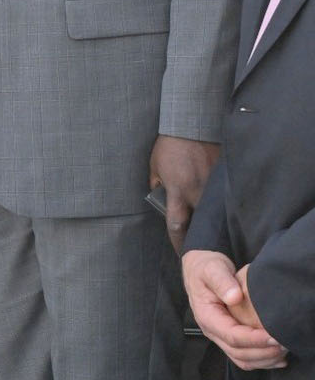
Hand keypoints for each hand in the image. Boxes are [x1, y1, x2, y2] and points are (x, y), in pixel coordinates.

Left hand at [150, 134, 220, 249]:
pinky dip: (222, 208)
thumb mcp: (155, 168)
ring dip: (213, 225)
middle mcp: (197, 191)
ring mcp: (213, 185)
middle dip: (199, 239)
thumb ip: (158, 187)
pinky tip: (225, 217)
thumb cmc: (169, 147)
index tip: (182, 253)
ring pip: (215, 213)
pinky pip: (223, 198)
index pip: (177, 225)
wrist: (192, 126)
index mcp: (178, 191)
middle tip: (200, 253)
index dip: (178, 242)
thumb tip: (161, 200)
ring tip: (215, 239)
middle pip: (200, 224)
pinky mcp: (224, 178)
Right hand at [184, 249, 286, 369]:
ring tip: (284, 351)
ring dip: (263, 359)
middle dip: (263, 352)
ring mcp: (219, 335)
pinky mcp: (227, 337)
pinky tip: (278, 358)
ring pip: (241, 358)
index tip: (274, 336)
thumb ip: (222, 282)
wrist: (198, 270)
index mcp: (207, 316)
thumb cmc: (206, 268)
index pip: (231, 336)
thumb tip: (234, 297)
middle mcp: (211, 330)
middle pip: (237, 352)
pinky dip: (261, 360)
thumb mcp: (213, 269)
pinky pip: (243, 356)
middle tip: (285, 344)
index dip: (254, 340)